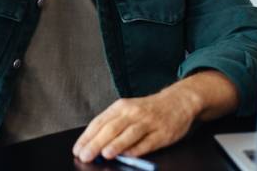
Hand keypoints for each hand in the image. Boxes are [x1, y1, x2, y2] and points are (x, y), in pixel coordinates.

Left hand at [72, 85, 200, 162]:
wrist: (178, 101)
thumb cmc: (147, 109)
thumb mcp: (128, 111)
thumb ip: (112, 125)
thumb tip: (94, 144)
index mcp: (121, 107)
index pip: (100, 122)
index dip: (87, 136)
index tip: (78, 149)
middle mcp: (133, 113)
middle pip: (112, 128)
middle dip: (97, 143)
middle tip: (85, 155)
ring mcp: (148, 122)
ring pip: (130, 133)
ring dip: (117, 144)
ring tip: (105, 154)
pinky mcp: (162, 133)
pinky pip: (148, 142)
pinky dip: (138, 149)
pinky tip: (129, 156)